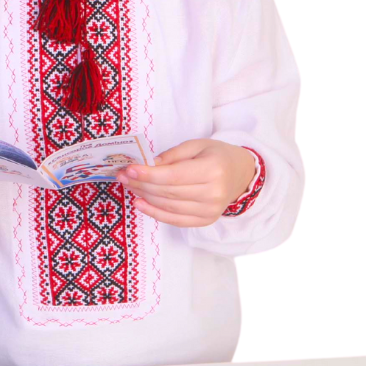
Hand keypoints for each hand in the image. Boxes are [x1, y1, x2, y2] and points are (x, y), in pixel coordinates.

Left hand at [118, 139, 255, 226]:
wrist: (241, 174)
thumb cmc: (218, 156)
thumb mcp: (197, 145)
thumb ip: (173, 155)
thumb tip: (149, 164)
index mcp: (213, 170)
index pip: (173, 176)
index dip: (149, 175)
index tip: (129, 170)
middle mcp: (213, 193)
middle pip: (168, 192)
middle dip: (142, 184)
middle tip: (123, 176)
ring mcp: (210, 210)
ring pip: (169, 207)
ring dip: (145, 197)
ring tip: (129, 186)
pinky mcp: (206, 220)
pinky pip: (175, 220)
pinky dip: (155, 213)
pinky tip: (140, 203)